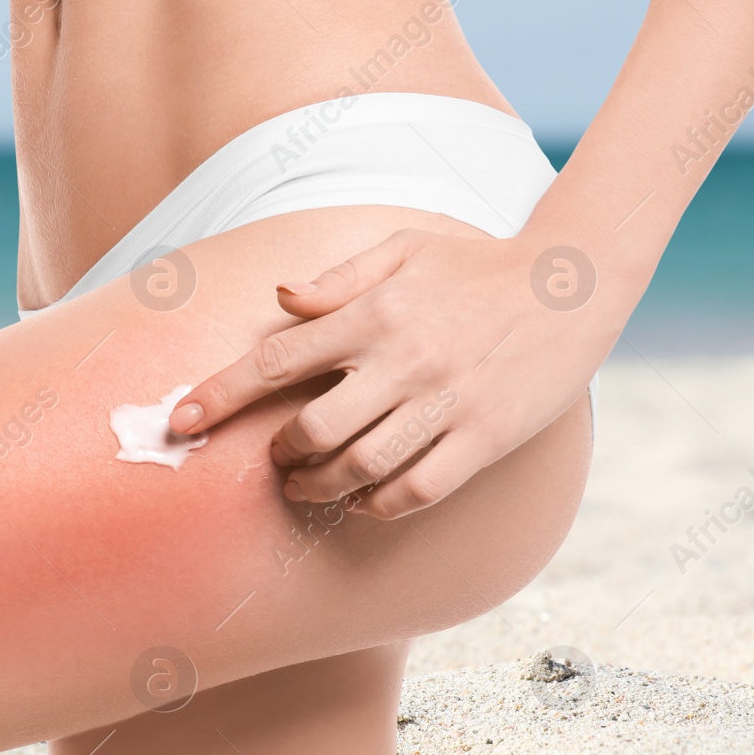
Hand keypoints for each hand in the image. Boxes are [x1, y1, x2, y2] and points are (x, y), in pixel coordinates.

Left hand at [168, 228, 610, 518]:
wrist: (573, 281)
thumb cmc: (475, 266)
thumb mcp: (404, 250)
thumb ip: (337, 279)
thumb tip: (280, 299)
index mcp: (373, 313)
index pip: (276, 361)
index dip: (220, 395)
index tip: (180, 421)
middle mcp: (402, 360)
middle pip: (311, 429)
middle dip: (280, 455)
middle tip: (278, 459)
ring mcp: (445, 402)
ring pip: (359, 468)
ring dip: (320, 488)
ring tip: (309, 487)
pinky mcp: (485, 436)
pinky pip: (418, 489)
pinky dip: (380, 504)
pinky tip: (366, 499)